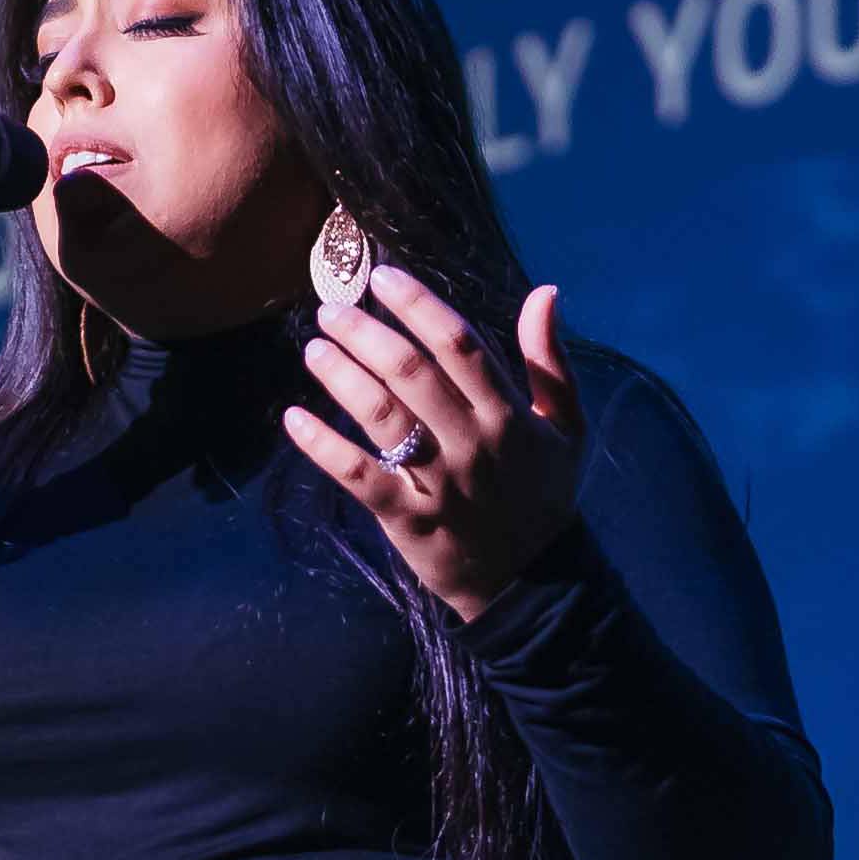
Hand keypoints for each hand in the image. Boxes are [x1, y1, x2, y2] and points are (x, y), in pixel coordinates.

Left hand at [284, 270, 585, 620]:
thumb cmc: (543, 494)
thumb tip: (545, 292)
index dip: (418, 305)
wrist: (532, 581)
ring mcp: (438, 482)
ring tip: (314, 348)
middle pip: (412, 373)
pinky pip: (359, 476)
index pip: (460, 344)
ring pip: (382, 417)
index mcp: (508, 415)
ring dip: (342, 377)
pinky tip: (293, 418)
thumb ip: (549, 361)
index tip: (382, 277)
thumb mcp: (565, 427)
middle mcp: (473, 443)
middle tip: (330, 309)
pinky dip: (323, 446)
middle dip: (366, 333)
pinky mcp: (408, 518)